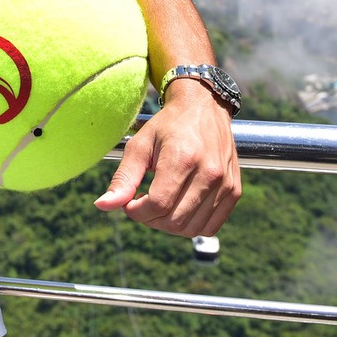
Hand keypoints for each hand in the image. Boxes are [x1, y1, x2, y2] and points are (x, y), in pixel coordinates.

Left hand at [93, 83, 239, 236]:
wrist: (204, 107)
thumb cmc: (167, 126)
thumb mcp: (140, 145)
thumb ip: (123, 177)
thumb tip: (102, 206)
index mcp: (182, 158)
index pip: (157, 205)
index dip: (137, 212)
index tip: (130, 202)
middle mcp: (209, 173)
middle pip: (174, 221)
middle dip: (150, 219)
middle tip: (142, 203)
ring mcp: (225, 184)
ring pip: (191, 229)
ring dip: (168, 225)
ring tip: (159, 204)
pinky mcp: (234, 191)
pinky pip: (210, 227)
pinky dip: (190, 226)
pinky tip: (179, 207)